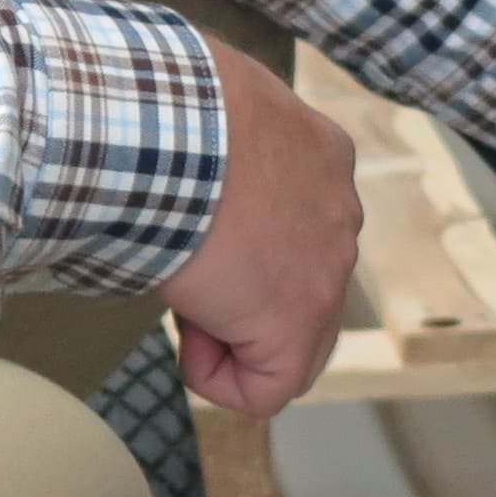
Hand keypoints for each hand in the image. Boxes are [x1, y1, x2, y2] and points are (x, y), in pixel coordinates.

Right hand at [164, 39, 360, 415]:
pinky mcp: (297, 320)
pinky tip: (186, 338)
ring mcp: (329, 267)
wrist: (157, 126)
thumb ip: (216, 148)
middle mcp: (339, 209)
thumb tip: (170, 164)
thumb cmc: (157, 109)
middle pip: (304, 284)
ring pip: (292, 342)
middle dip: (244, 295)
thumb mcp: (201, 117)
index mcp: (319, 153)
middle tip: (186, 270)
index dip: (239, 244)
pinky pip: (269, 387)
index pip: (299, 225)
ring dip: (230, 333)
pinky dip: (219, 378)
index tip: (189, 224)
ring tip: (183, 298)